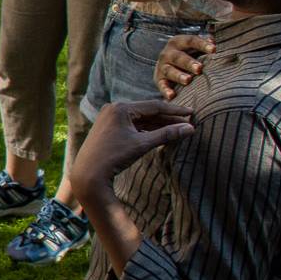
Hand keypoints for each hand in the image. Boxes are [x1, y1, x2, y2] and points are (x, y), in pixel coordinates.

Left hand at [68, 99, 195, 201]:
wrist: (89, 173)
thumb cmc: (114, 157)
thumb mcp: (143, 144)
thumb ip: (167, 134)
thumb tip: (190, 128)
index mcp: (121, 108)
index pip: (154, 106)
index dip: (175, 110)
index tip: (191, 113)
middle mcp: (114, 108)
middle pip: (147, 112)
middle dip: (168, 118)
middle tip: (188, 123)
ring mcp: (109, 117)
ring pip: (140, 119)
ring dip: (158, 125)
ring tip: (177, 130)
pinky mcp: (108, 127)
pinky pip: (131, 125)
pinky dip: (145, 130)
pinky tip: (159, 134)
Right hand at [153, 33, 216, 98]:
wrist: (169, 62)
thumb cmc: (189, 53)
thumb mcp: (195, 45)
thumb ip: (205, 42)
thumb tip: (213, 41)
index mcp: (178, 42)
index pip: (190, 41)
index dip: (202, 44)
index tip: (214, 49)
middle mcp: (168, 53)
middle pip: (178, 57)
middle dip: (189, 63)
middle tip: (199, 68)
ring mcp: (162, 67)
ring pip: (169, 71)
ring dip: (178, 75)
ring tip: (188, 80)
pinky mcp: (159, 79)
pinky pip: (161, 85)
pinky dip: (165, 90)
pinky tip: (171, 96)